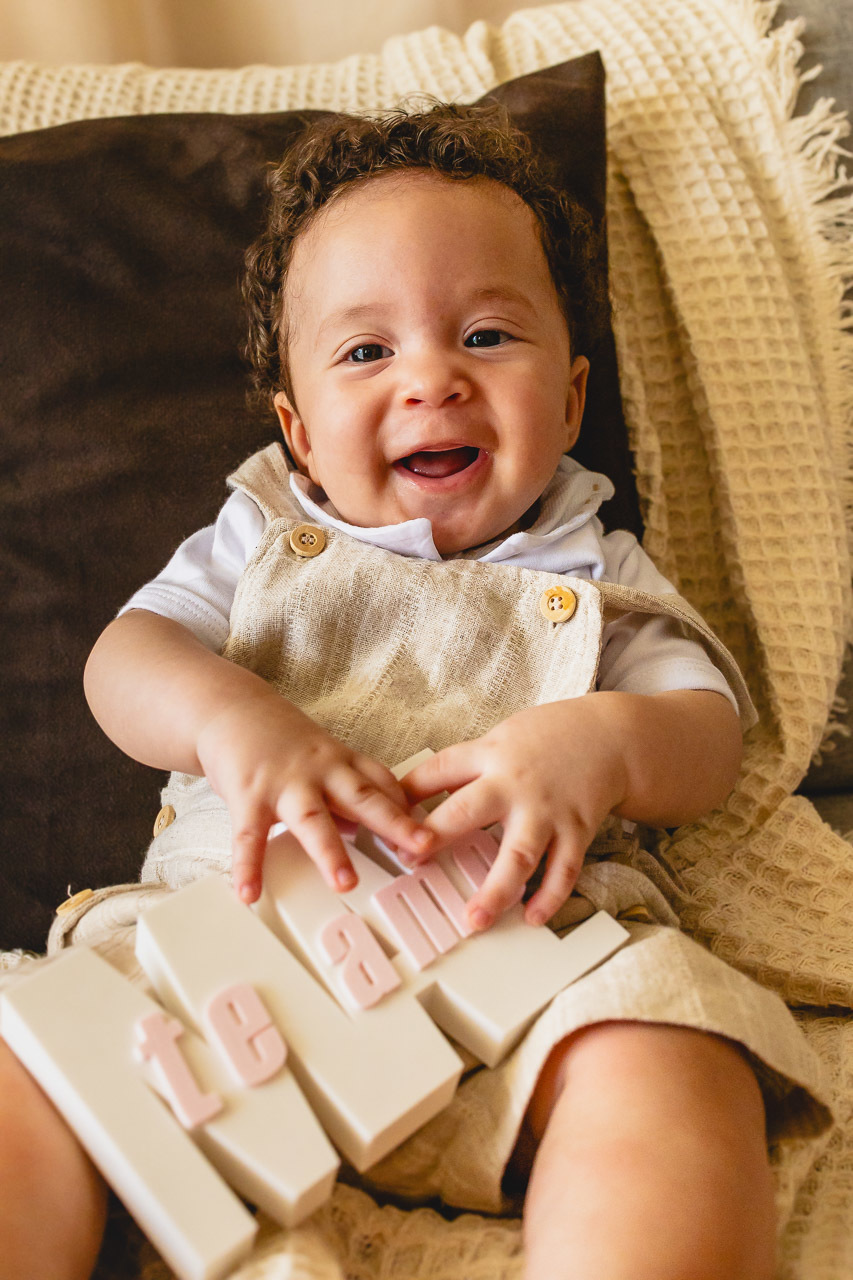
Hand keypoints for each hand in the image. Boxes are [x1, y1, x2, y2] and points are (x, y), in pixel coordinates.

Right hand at [195, 687, 435, 903]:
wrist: (230, 709)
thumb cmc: (279, 739)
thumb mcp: (322, 759)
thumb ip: (343, 793)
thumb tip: (362, 831)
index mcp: (341, 763)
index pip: (384, 784)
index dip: (409, 809)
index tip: (433, 835)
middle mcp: (319, 772)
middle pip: (362, 798)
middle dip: (394, 824)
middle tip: (420, 848)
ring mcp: (284, 783)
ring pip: (312, 819)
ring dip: (330, 852)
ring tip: (345, 883)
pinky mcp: (248, 795)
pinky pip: (249, 836)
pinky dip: (248, 867)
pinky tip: (250, 893)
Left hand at [401, 697, 628, 929]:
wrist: (610, 736)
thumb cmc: (547, 738)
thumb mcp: (498, 738)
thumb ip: (462, 766)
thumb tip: (410, 792)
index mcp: (490, 756)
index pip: (439, 771)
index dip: (408, 795)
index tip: (386, 822)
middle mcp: (515, 784)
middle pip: (470, 811)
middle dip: (438, 838)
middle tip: (412, 863)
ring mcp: (547, 810)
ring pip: (519, 854)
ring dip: (496, 889)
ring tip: (474, 919)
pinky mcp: (577, 830)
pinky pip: (563, 870)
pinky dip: (549, 897)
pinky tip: (532, 917)